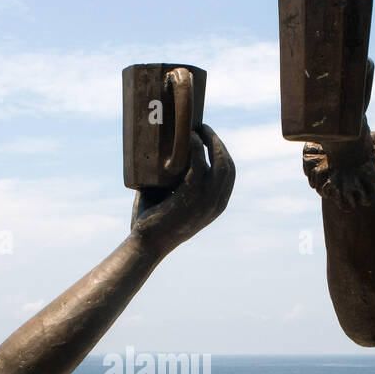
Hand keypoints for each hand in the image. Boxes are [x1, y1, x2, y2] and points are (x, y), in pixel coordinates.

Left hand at [130, 124, 234, 253]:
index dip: (222, 152)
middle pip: (228, 165)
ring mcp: (206, 201)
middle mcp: (216, 204)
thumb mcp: (173, 201)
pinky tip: (189, 138)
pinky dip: (196, 147)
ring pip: (219, 162)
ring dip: (210, 140)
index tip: (209, 138)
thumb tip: (161, 155)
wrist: (145, 245)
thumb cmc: (153, 225)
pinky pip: (199, 164)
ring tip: (196, 128)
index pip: (229, 174)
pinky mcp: (191, 197)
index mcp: (215, 207)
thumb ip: (173, 182)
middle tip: (203, 128)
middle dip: (218, 142)